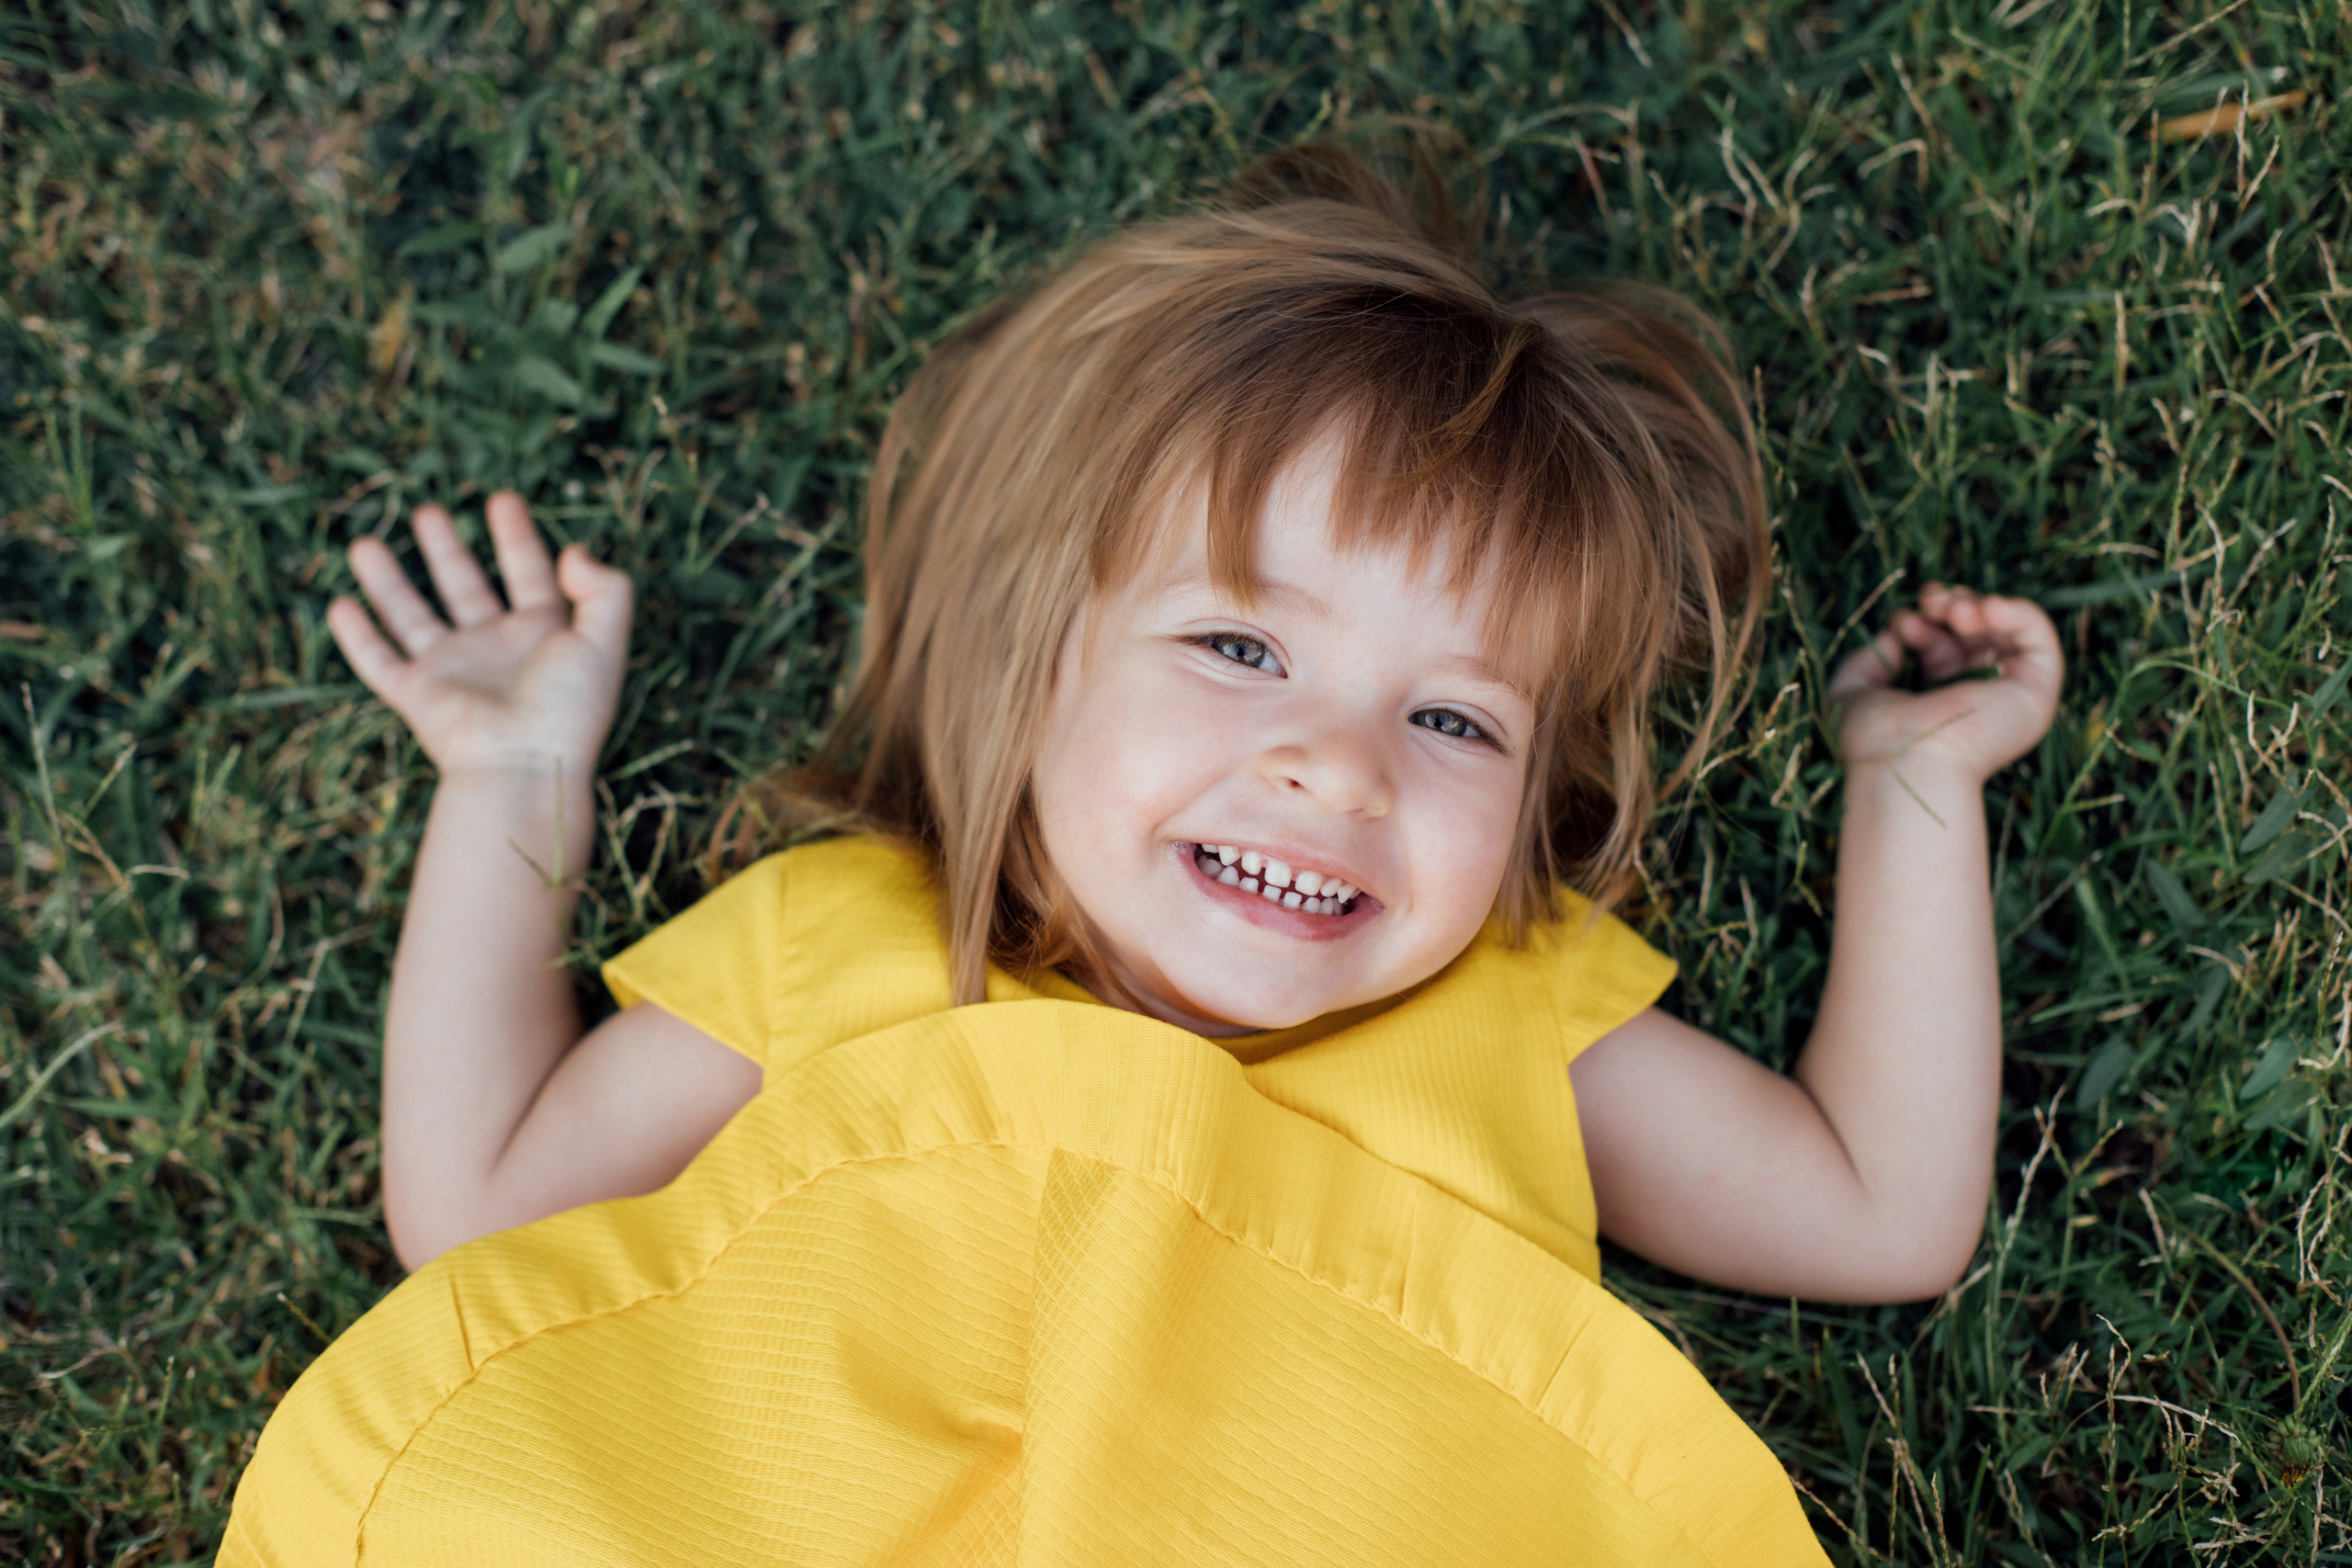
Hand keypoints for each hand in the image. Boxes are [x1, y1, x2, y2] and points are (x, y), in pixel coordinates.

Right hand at [327, 492, 632, 777]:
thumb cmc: (569, 706)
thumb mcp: (604, 639)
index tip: (503, 498)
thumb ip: (605, 589)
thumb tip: (574, 552)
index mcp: (543, 636)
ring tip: (365, 544)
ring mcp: (454, 672)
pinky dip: (358, 637)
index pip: (530, 576)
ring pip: (412, 616)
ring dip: (388, 582)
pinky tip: (340, 606)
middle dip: (447, 551)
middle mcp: (496, 650)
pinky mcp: (418, 696)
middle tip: (429, 511)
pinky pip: (380, 662)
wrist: (524, 763)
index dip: (518, 538)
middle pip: (465, 589)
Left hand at [1826, 583, 2062, 786]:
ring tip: (1951, 607)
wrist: (1906, 764)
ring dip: (1978, 606)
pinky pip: (2039, 638)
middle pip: (1976, 635)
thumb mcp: (1851, 691)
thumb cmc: (1875, 740)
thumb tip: (1893, 636)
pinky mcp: (2036, 692)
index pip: (1942, 647)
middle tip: (1929, 600)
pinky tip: (1984, 608)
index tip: (1903, 621)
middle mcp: (1978, 699)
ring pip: (2007, 632)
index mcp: (1940, 701)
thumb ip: (1866, 659)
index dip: (1924, 623)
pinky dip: (2016, 611)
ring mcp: (2009, 697)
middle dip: (1951, 606)